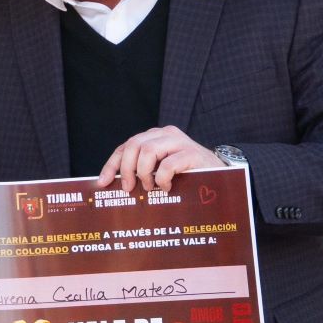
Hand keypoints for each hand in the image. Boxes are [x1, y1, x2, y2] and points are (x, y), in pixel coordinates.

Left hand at [98, 126, 225, 192]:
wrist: (219, 174)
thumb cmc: (186, 175)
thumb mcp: (160, 170)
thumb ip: (142, 170)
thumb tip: (114, 185)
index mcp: (155, 136)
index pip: (126, 146)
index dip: (112, 164)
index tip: (103, 182)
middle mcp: (166, 134)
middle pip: (134, 145)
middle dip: (126, 168)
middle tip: (129, 188)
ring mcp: (180, 142)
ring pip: (148, 150)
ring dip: (144, 173)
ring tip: (149, 187)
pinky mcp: (192, 154)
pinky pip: (168, 165)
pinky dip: (162, 179)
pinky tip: (166, 187)